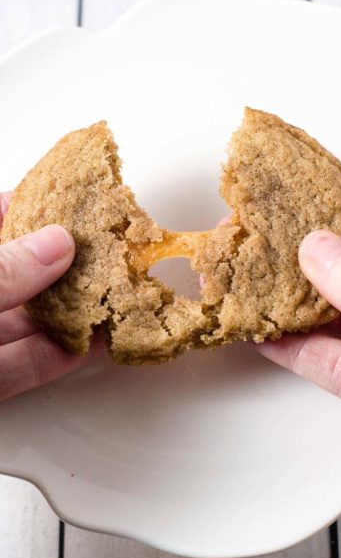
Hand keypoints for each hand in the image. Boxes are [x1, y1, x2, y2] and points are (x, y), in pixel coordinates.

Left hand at [0, 191, 97, 400]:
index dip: (28, 202)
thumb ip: (2, 273)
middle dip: (62, 259)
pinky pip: (25, 363)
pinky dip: (59, 354)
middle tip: (106, 248)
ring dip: (71, 309)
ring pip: (27, 318)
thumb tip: (57, 243)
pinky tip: (92, 343)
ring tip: (114, 295)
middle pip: (19, 269)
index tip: (71, 194)